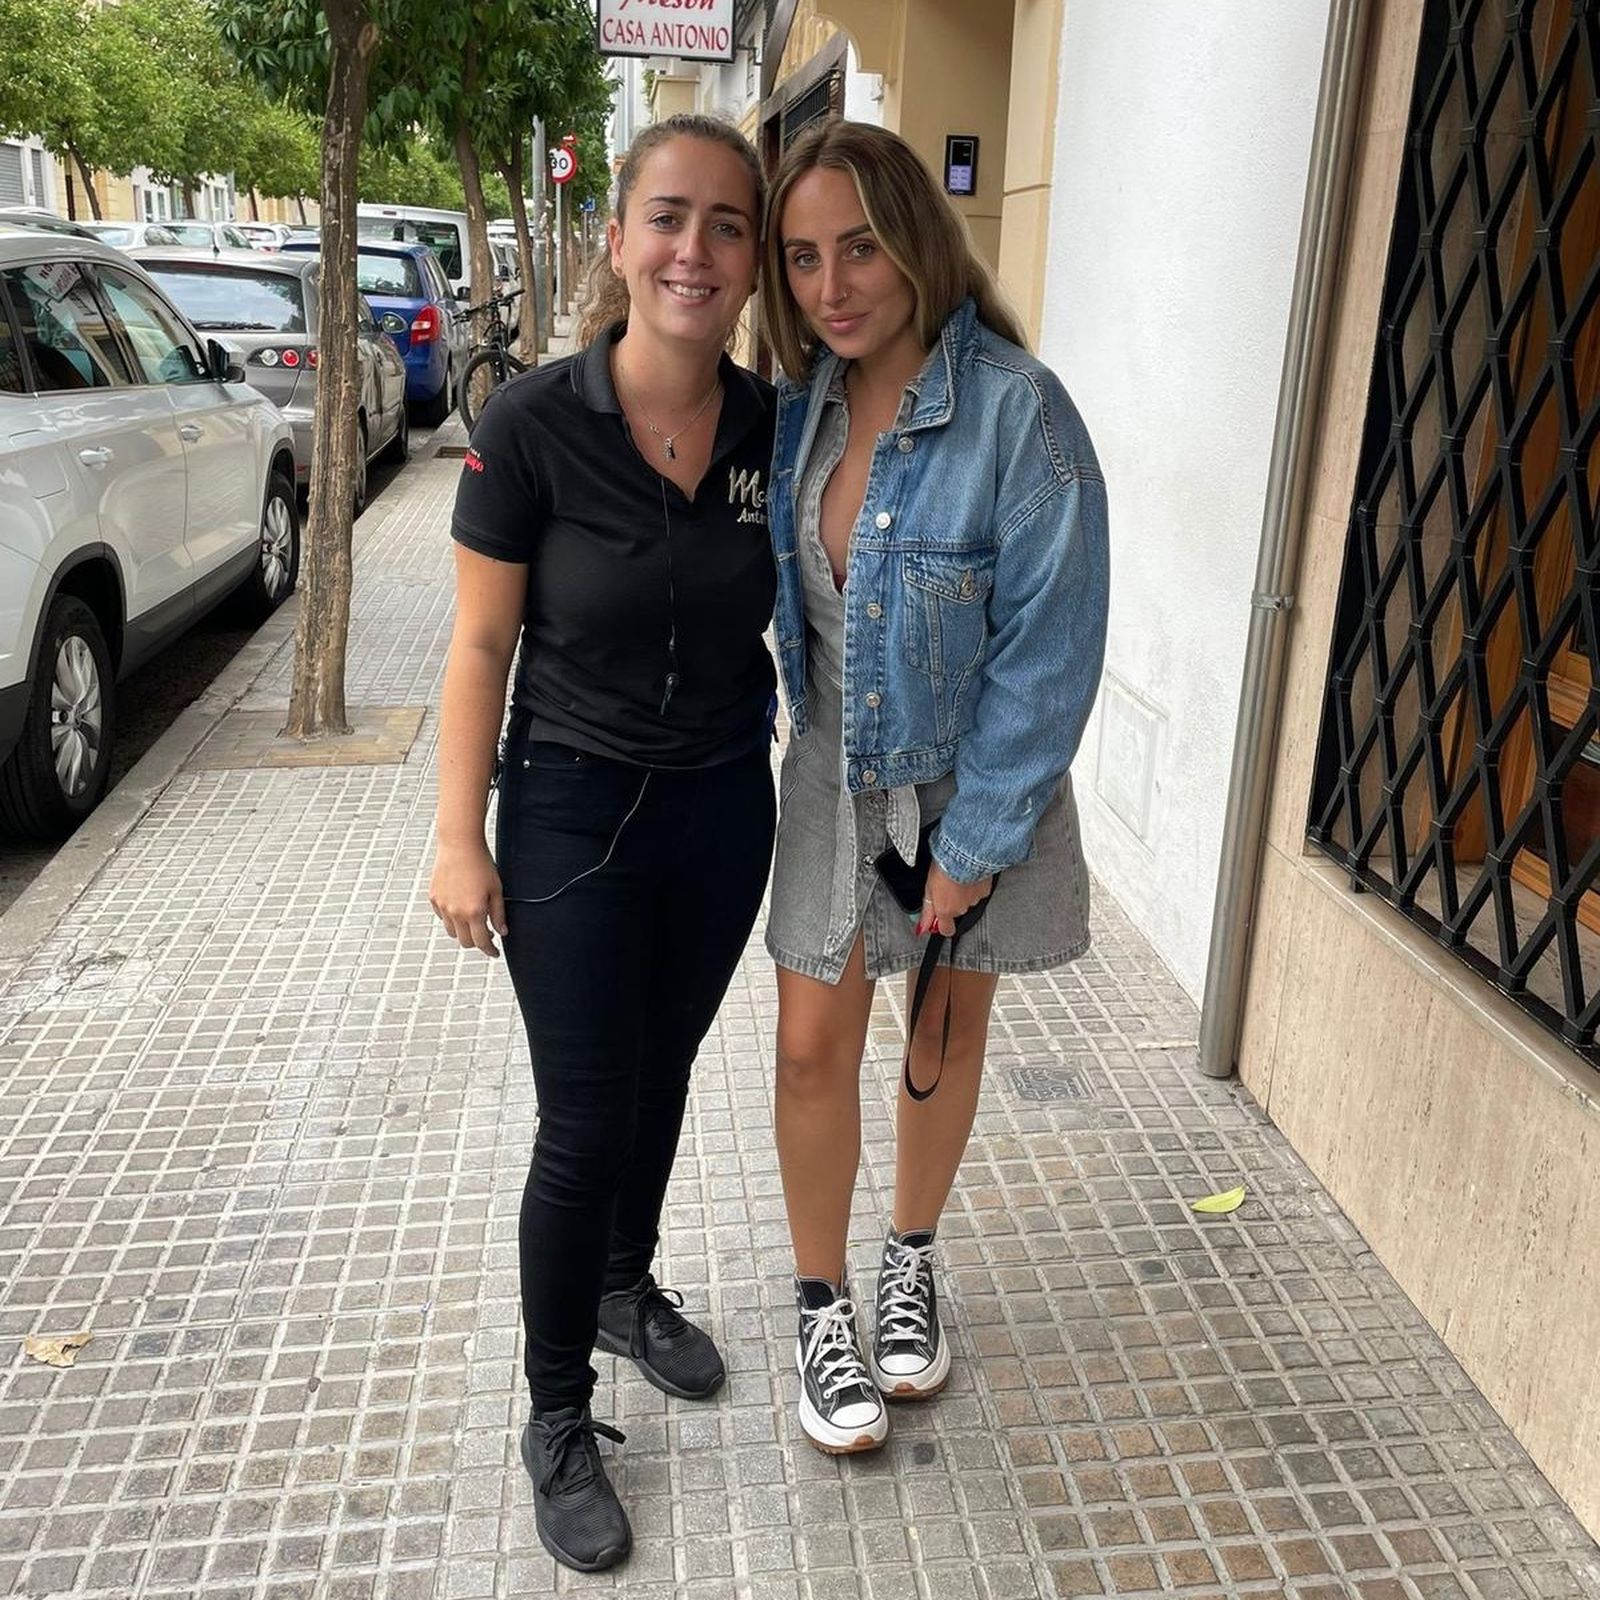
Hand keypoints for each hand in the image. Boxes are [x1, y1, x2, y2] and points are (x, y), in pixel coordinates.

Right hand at [430, 842, 508, 957]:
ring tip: (474, 919)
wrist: (459, 845)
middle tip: (487, 933)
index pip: (481, 942)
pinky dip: (452, 918)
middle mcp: (455, 912)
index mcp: (474, 912)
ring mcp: (442, 906)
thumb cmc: (481, 864)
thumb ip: (499, 914)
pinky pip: (442, 917)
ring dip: (463, 931)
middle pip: (465, 942)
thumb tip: (502, 932)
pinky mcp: (433, 898)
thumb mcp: (497, 889)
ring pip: (452, 932)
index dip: (490, 950)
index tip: (495, 953)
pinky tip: (461, 906)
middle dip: (477, 941)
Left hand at [916, 864, 993, 936]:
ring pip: (966, 900)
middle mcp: (962, 909)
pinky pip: (977, 891)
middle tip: (944, 886)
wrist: (965, 854)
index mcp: (947, 910)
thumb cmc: (945, 868)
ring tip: (955, 878)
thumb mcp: (928, 889)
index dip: (941, 925)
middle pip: (955, 911)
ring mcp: (974, 900)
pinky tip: (967, 876)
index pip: (946, 930)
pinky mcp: (985, 890)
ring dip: (961, 892)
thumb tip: (922, 927)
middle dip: (950, 901)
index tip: (937, 919)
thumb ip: (927, 911)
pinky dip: (973, 885)